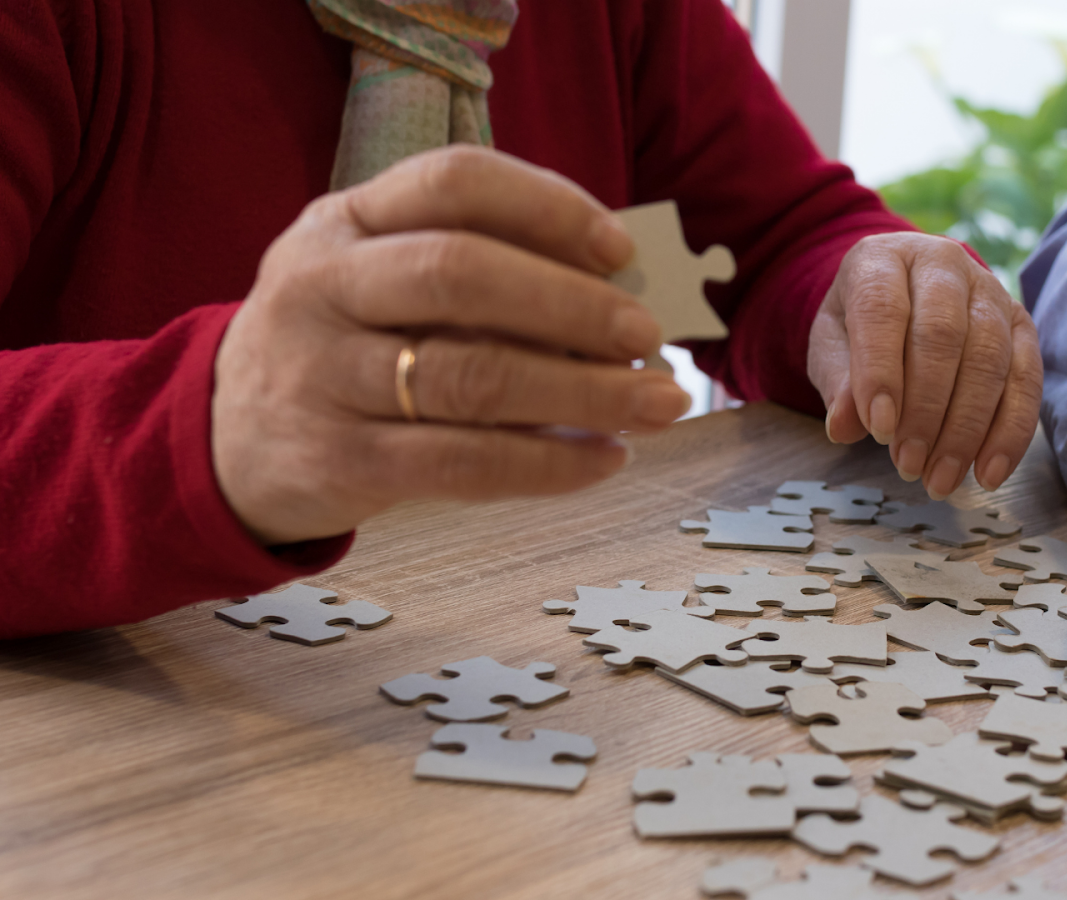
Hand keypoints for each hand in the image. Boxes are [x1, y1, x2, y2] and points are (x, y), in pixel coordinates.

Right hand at [212, 147, 689, 545]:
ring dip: (582, 392)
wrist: (222, 439)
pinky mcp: (335, 460)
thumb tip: (620, 295)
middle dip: (572, 304)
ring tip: (654, 402)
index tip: (620, 249)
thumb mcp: (380, 280)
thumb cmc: (345, 345)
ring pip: (469, 376)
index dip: (545, 207)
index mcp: (344, 220)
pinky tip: (603, 459)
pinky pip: (460, 461)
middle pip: (460, 273)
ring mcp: (320, 374)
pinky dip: (546, 463)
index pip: (451, 183)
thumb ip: (478, 272)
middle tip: (646, 335)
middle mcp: (322, 285)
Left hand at [807, 233, 1042, 498]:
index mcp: (883, 258)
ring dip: (966, 429)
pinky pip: (1027, 379)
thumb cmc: (860, 326)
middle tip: (908, 466)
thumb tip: (844, 426)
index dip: (882, 373)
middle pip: (943, 335)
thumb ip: (837, 382)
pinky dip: (1011, 432)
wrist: (899, 297)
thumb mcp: (831, 347)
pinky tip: (990, 473)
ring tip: (940, 479)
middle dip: (926, 410)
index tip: (878, 431)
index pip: (884, 310)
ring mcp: (990, 290)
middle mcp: (943, 264)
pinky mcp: (1022, 324)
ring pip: (989, 359)